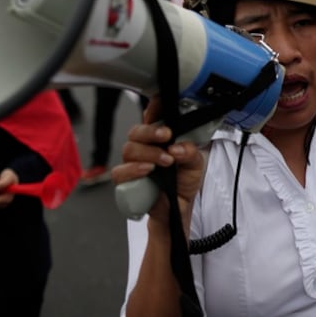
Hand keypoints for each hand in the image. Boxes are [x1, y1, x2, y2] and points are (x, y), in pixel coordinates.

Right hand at [112, 98, 206, 237]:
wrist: (178, 208)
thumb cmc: (183, 182)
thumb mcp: (195, 164)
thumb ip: (190, 152)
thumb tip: (176, 148)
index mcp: (160, 139)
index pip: (151, 117)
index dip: (152, 109)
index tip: (159, 108)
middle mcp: (144, 147)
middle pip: (136, 131)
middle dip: (150, 132)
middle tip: (166, 136)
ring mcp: (133, 163)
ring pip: (129, 149)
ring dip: (148, 152)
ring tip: (165, 161)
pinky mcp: (126, 181)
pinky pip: (120, 172)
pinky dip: (134, 169)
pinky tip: (148, 170)